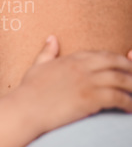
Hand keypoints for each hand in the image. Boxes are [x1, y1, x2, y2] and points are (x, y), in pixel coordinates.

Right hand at [13, 36, 131, 133]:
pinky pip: (118, 98)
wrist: (26, 108)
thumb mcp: (37, 66)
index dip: (116, 59)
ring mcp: (87, 82)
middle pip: (115, 63)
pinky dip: (128, 102)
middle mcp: (81, 68)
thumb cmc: (29, 90)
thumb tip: (51, 37)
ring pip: (121, 80)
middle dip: (130, 69)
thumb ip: (47, 52)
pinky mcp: (91, 98)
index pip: (101, 54)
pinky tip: (130, 109)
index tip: (124, 66)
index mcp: (71, 59)